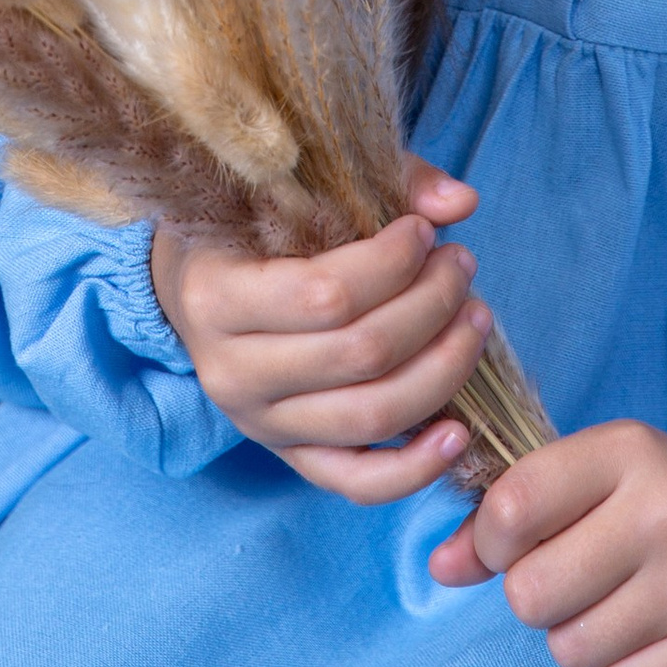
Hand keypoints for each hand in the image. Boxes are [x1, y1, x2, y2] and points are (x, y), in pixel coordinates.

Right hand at [148, 167, 492, 504]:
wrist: (191, 290)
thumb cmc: (248, 228)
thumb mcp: (294, 191)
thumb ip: (384, 182)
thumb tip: (461, 203)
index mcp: (215, 299)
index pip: (326, 295)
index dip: (393, 264)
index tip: (425, 232)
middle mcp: (231, 373)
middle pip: (360, 354)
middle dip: (431, 306)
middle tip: (461, 267)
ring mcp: (261, 425)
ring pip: (371, 416)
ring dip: (442, 370)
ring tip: (474, 321)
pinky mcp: (290, 457)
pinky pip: (358, 483)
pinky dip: (415, 469)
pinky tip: (458, 432)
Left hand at [427, 420, 666, 666]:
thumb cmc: (665, 501)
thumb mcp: (592, 478)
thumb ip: (508, 516)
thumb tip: (440, 568)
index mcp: (630, 451)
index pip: (512, 508)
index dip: (490, 542)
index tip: (513, 546)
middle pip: (532, 594)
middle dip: (538, 598)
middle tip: (577, 581)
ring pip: (571, 649)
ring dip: (579, 640)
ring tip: (618, 608)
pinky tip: (649, 641)